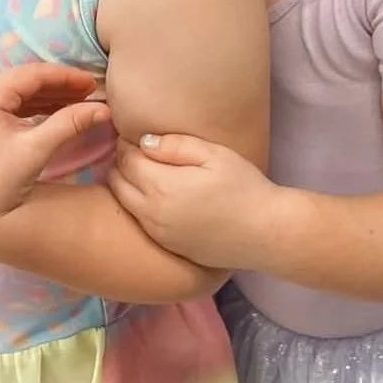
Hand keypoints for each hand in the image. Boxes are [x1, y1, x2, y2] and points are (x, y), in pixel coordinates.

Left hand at [0, 63, 110, 244]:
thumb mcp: (36, 148)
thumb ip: (71, 122)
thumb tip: (106, 109)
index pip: (33, 74)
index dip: (67, 76)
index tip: (94, 82)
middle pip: (25, 81)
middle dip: (59, 86)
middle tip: (90, 92)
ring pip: (17, 92)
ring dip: (47, 96)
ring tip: (78, 101)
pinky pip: (7, 104)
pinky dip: (31, 107)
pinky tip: (54, 110)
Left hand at [109, 133, 278, 269]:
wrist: (265, 233)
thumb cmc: (244, 188)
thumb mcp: (214, 155)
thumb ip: (176, 146)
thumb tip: (145, 142)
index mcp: (161, 186)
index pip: (126, 160)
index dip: (125, 144)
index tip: (132, 136)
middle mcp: (152, 213)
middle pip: (117, 183)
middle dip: (119, 164)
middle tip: (134, 153)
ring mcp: (157, 233)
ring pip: (124, 204)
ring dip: (125, 185)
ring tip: (142, 172)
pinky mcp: (167, 246)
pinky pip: (140, 222)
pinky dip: (137, 206)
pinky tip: (156, 198)